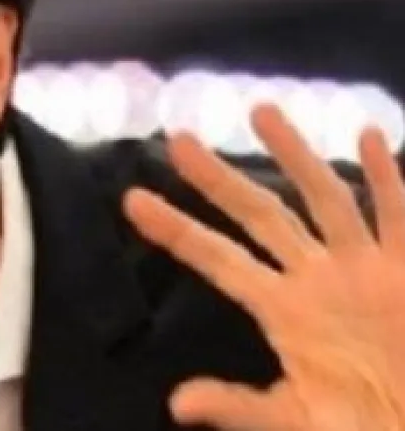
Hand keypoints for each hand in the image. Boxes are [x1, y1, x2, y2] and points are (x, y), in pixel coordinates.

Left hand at [125, 103, 404, 429]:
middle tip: (178, 139)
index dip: (177, 230)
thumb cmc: (362, 426)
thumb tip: (176, 406)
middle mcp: (316, 277)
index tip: (132, 200)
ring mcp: (364, 267)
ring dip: (295, 156)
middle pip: (260, 214)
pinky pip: (398, 216)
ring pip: (325, 198)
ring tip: (261, 111)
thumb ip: (240, 406)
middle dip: (219, 179)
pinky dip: (390, 178)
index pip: (217, 259)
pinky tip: (370, 138)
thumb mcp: (296, 420)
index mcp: (282, 309)